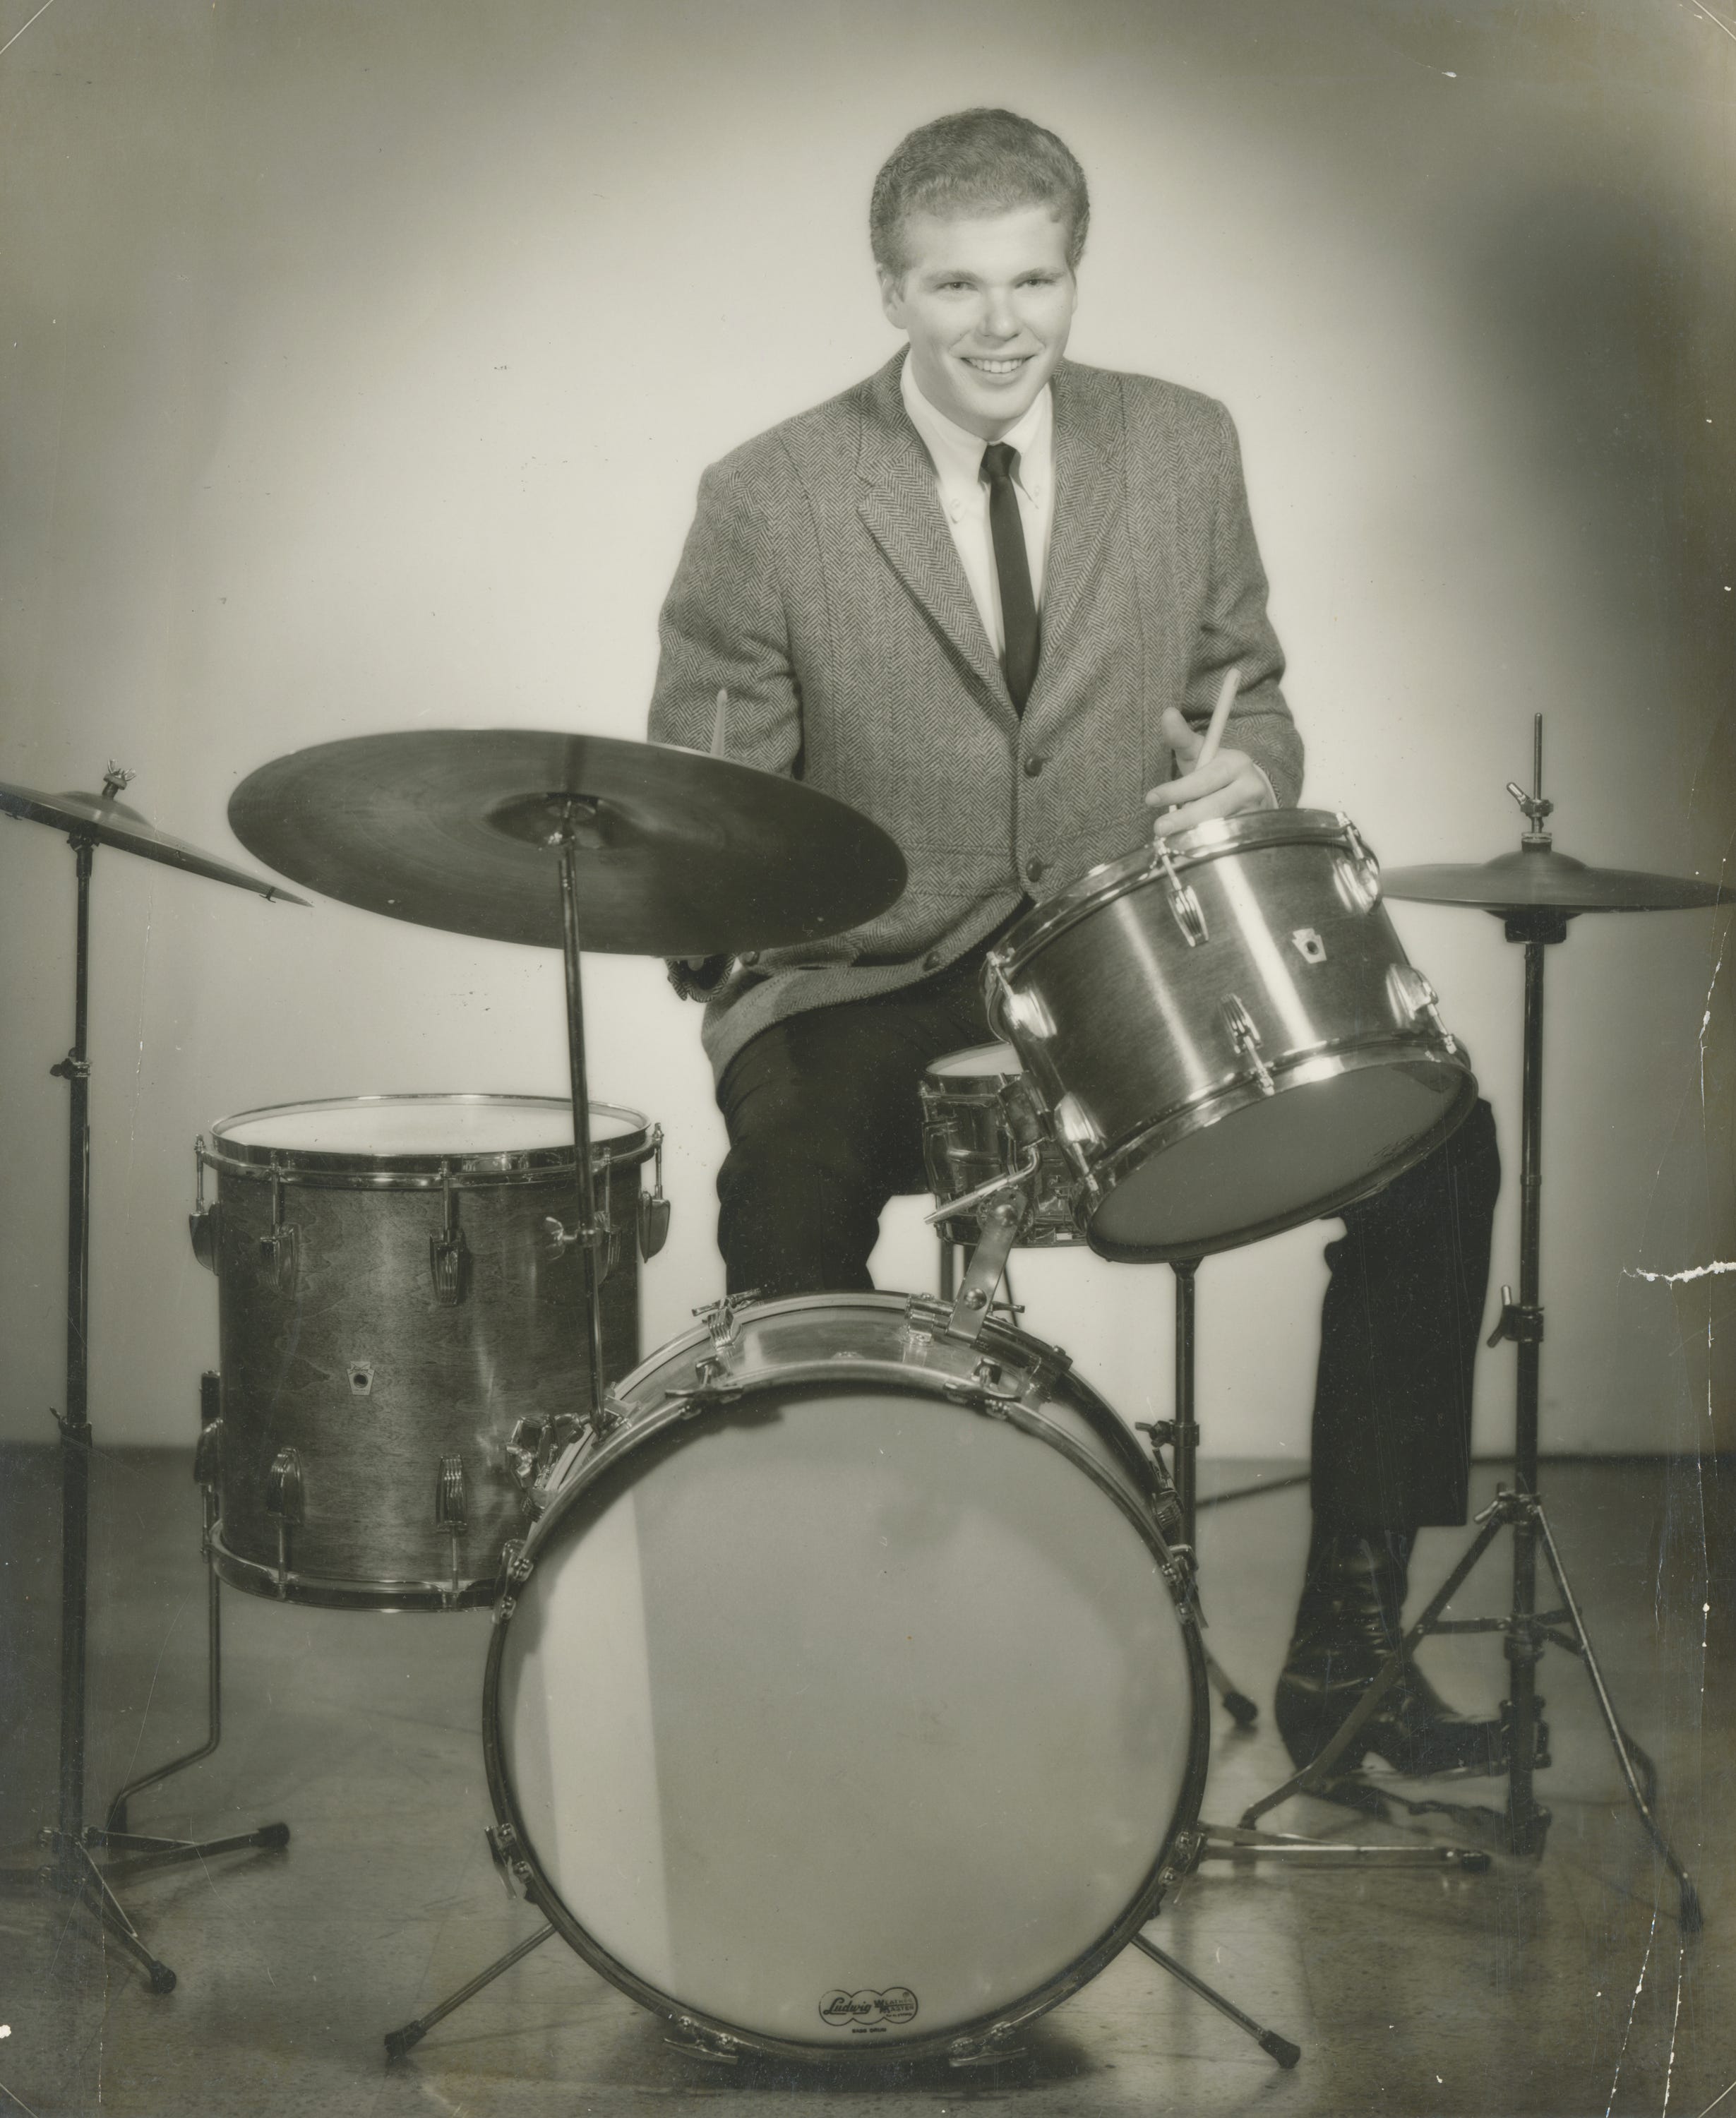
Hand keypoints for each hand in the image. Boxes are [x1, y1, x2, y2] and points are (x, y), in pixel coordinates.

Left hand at [1145, 707, 1275, 839]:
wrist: (1254, 791)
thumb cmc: (1216, 772)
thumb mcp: (1200, 753)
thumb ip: (1180, 738)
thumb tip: (1167, 713)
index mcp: (1235, 764)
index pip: (1204, 779)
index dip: (1177, 790)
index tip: (1150, 799)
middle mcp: (1249, 788)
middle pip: (1214, 807)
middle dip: (1185, 819)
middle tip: (1159, 828)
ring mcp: (1254, 812)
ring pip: (1221, 828)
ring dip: (1195, 835)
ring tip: (1171, 841)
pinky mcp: (1254, 832)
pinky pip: (1228, 842)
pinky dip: (1208, 846)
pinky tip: (1190, 849)